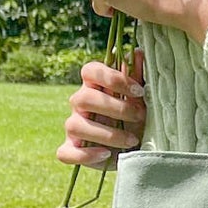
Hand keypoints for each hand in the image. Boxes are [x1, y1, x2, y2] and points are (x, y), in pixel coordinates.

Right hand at [59, 48, 146, 167]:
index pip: (90, 70)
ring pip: (76, 126)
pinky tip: (107, 155)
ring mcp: (73, 126)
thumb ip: (137, 76)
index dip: (113, 78)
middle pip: (83, 98)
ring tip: (132, 140)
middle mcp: (79, 103)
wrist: (136, 148)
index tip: (139, 90)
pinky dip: (85, 155)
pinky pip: (65, 153)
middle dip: (115, 108)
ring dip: (107, 134)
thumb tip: (136, 52)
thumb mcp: (142, 98)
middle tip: (140, 116)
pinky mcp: (70, 149)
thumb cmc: (137, 117)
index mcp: (94, 85)